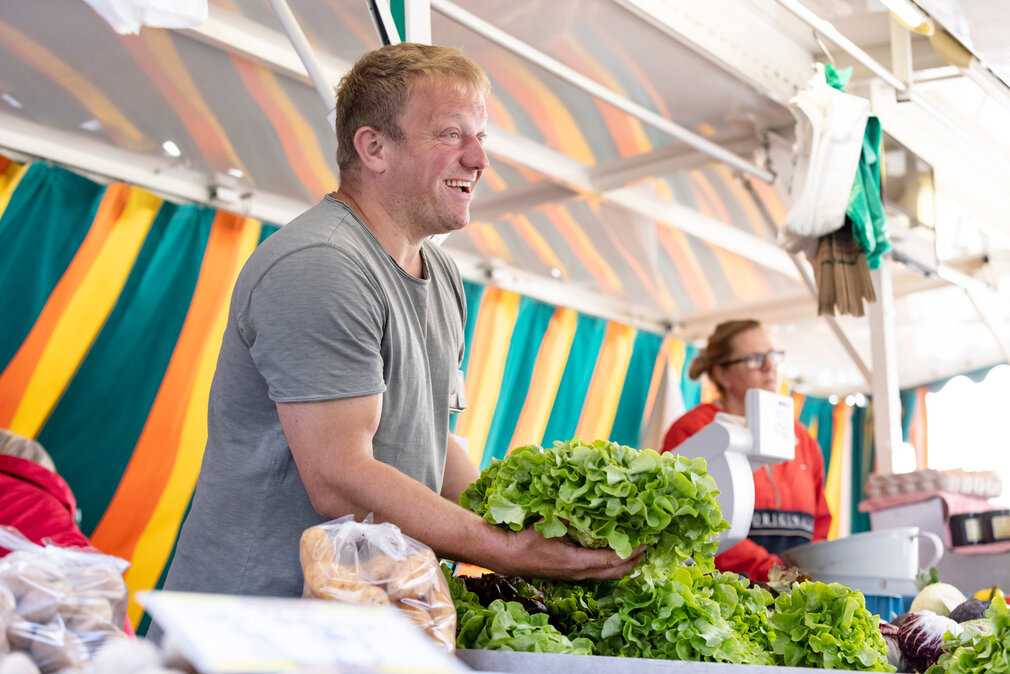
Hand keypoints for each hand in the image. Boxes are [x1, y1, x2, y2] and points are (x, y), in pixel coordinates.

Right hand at [490, 525, 645, 580]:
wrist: (503, 555)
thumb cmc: (523, 539)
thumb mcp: (547, 523)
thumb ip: (569, 515)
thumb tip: (588, 504)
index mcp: (576, 562)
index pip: (612, 560)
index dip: (632, 552)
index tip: (647, 542)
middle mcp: (578, 573)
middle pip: (615, 573)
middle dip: (634, 562)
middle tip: (649, 549)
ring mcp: (573, 576)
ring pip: (606, 576)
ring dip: (623, 566)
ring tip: (636, 554)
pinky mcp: (568, 573)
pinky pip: (596, 573)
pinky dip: (609, 566)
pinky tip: (611, 555)